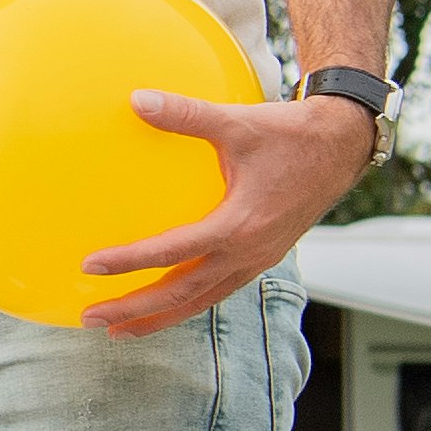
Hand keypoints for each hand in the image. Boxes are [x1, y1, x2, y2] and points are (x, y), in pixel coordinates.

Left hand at [75, 90, 376, 335]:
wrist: (341, 147)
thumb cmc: (290, 133)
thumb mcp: (237, 121)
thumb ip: (186, 114)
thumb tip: (136, 100)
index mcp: (239, 225)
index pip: (173, 252)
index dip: (129, 262)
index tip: (89, 267)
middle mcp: (249, 252)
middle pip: (183, 294)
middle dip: (136, 311)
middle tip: (91, 320)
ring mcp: (257, 260)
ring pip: (202, 300)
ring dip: (160, 317)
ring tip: (120, 330)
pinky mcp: (262, 257)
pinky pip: (218, 289)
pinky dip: (187, 302)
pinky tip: (164, 302)